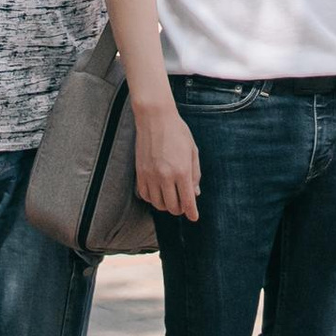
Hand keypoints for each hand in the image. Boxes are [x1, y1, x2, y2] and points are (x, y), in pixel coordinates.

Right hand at [135, 99, 200, 222]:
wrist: (155, 118)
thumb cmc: (178, 132)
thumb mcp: (192, 151)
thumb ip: (195, 174)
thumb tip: (195, 194)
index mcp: (182, 171)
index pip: (187, 201)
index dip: (191, 213)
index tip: (194, 218)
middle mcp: (165, 176)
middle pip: (172, 207)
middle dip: (180, 210)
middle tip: (183, 205)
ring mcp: (151, 175)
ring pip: (158, 204)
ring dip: (166, 205)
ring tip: (171, 198)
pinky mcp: (140, 173)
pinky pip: (145, 196)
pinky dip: (152, 199)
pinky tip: (158, 193)